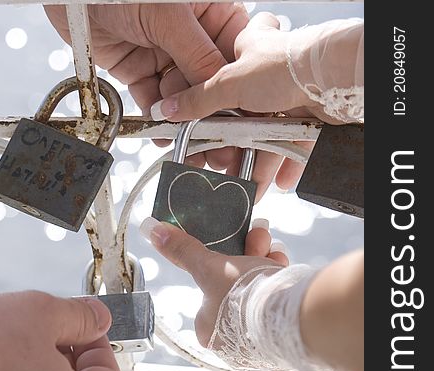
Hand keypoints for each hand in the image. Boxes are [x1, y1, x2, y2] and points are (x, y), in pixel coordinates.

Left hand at [45, 2, 248, 170]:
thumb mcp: (169, 14)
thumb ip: (196, 54)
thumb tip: (218, 89)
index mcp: (210, 12)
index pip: (232, 55)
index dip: (235, 88)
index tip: (239, 117)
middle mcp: (190, 35)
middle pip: (206, 82)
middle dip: (208, 113)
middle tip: (215, 142)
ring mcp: (163, 52)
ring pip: (180, 96)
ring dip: (183, 121)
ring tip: (188, 142)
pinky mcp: (138, 67)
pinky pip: (151, 98)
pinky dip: (156, 117)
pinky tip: (164, 132)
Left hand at [140, 217, 287, 345]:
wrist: (294, 315)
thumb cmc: (244, 296)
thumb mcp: (210, 267)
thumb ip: (184, 251)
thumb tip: (152, 231)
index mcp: (208, 332)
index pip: (211, 291)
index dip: (222, 263)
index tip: (232, 245)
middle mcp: (233, 342)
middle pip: (237, 287)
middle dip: (247, 257)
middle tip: (257, 238)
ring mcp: (261, 341)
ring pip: (259, 291)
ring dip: (265, 262)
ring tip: (272, 249)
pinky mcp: (285, 336)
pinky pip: (278, 302)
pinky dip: (280, 279)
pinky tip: (283, 265)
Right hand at [149, 12, 336, 193]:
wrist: (333, 78)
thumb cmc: (286, 66)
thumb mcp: (229, 83)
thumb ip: (197, 100)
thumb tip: (166, 109)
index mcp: (246, 54)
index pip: (222, 73)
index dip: (210, 98)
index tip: (201, 125)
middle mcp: (268, 75)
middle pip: (244, 117)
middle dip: (235, 147)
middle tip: (224, 169)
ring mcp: (289, 97)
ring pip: (268, 137)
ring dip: (260, 165)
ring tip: (251, 188)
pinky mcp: (308, 118)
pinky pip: (293, 147)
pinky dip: (286, 166)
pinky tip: (279, 182)